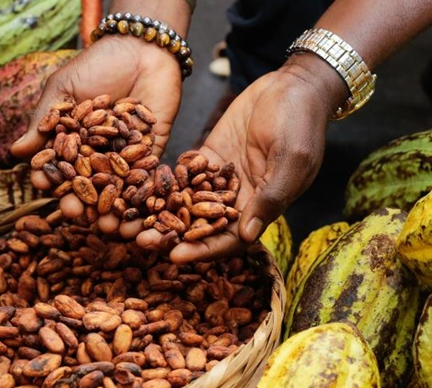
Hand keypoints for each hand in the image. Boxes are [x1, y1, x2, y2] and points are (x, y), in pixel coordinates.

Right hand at [11, 35, 183, 233]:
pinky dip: (143, 198)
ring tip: (108, 228)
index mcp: (73, 142)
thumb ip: (45, 120)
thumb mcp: (64, 89)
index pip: (59, 166)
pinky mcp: (152, 154)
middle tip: (75, 216)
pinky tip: (138, 215)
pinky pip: (147, 180)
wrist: (142, 48)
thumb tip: (16, 152)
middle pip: (87, 185)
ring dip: (112, 211)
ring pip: (116, 190)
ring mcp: (124, 157)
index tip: (43, 187)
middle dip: (80, 202)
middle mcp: (96, 155)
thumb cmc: (97, 64)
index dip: (51, 178)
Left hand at [136, 56, 345, 262]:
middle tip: (141, 241)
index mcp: (261, 207)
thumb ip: (270, 197)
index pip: (228, 239)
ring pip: (186, 203)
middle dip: (171, 235)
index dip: (203, 250)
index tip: (176, 256)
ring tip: (130, 220)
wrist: (294, 85)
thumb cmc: (301, 123)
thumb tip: (246, 235)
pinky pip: (182, 174)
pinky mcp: (208, 156)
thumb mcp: (291, 159)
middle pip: (200, 226)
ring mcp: (220, 177)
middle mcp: (237, 198)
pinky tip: (136, 186)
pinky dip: (161, 182)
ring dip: (160, 213)